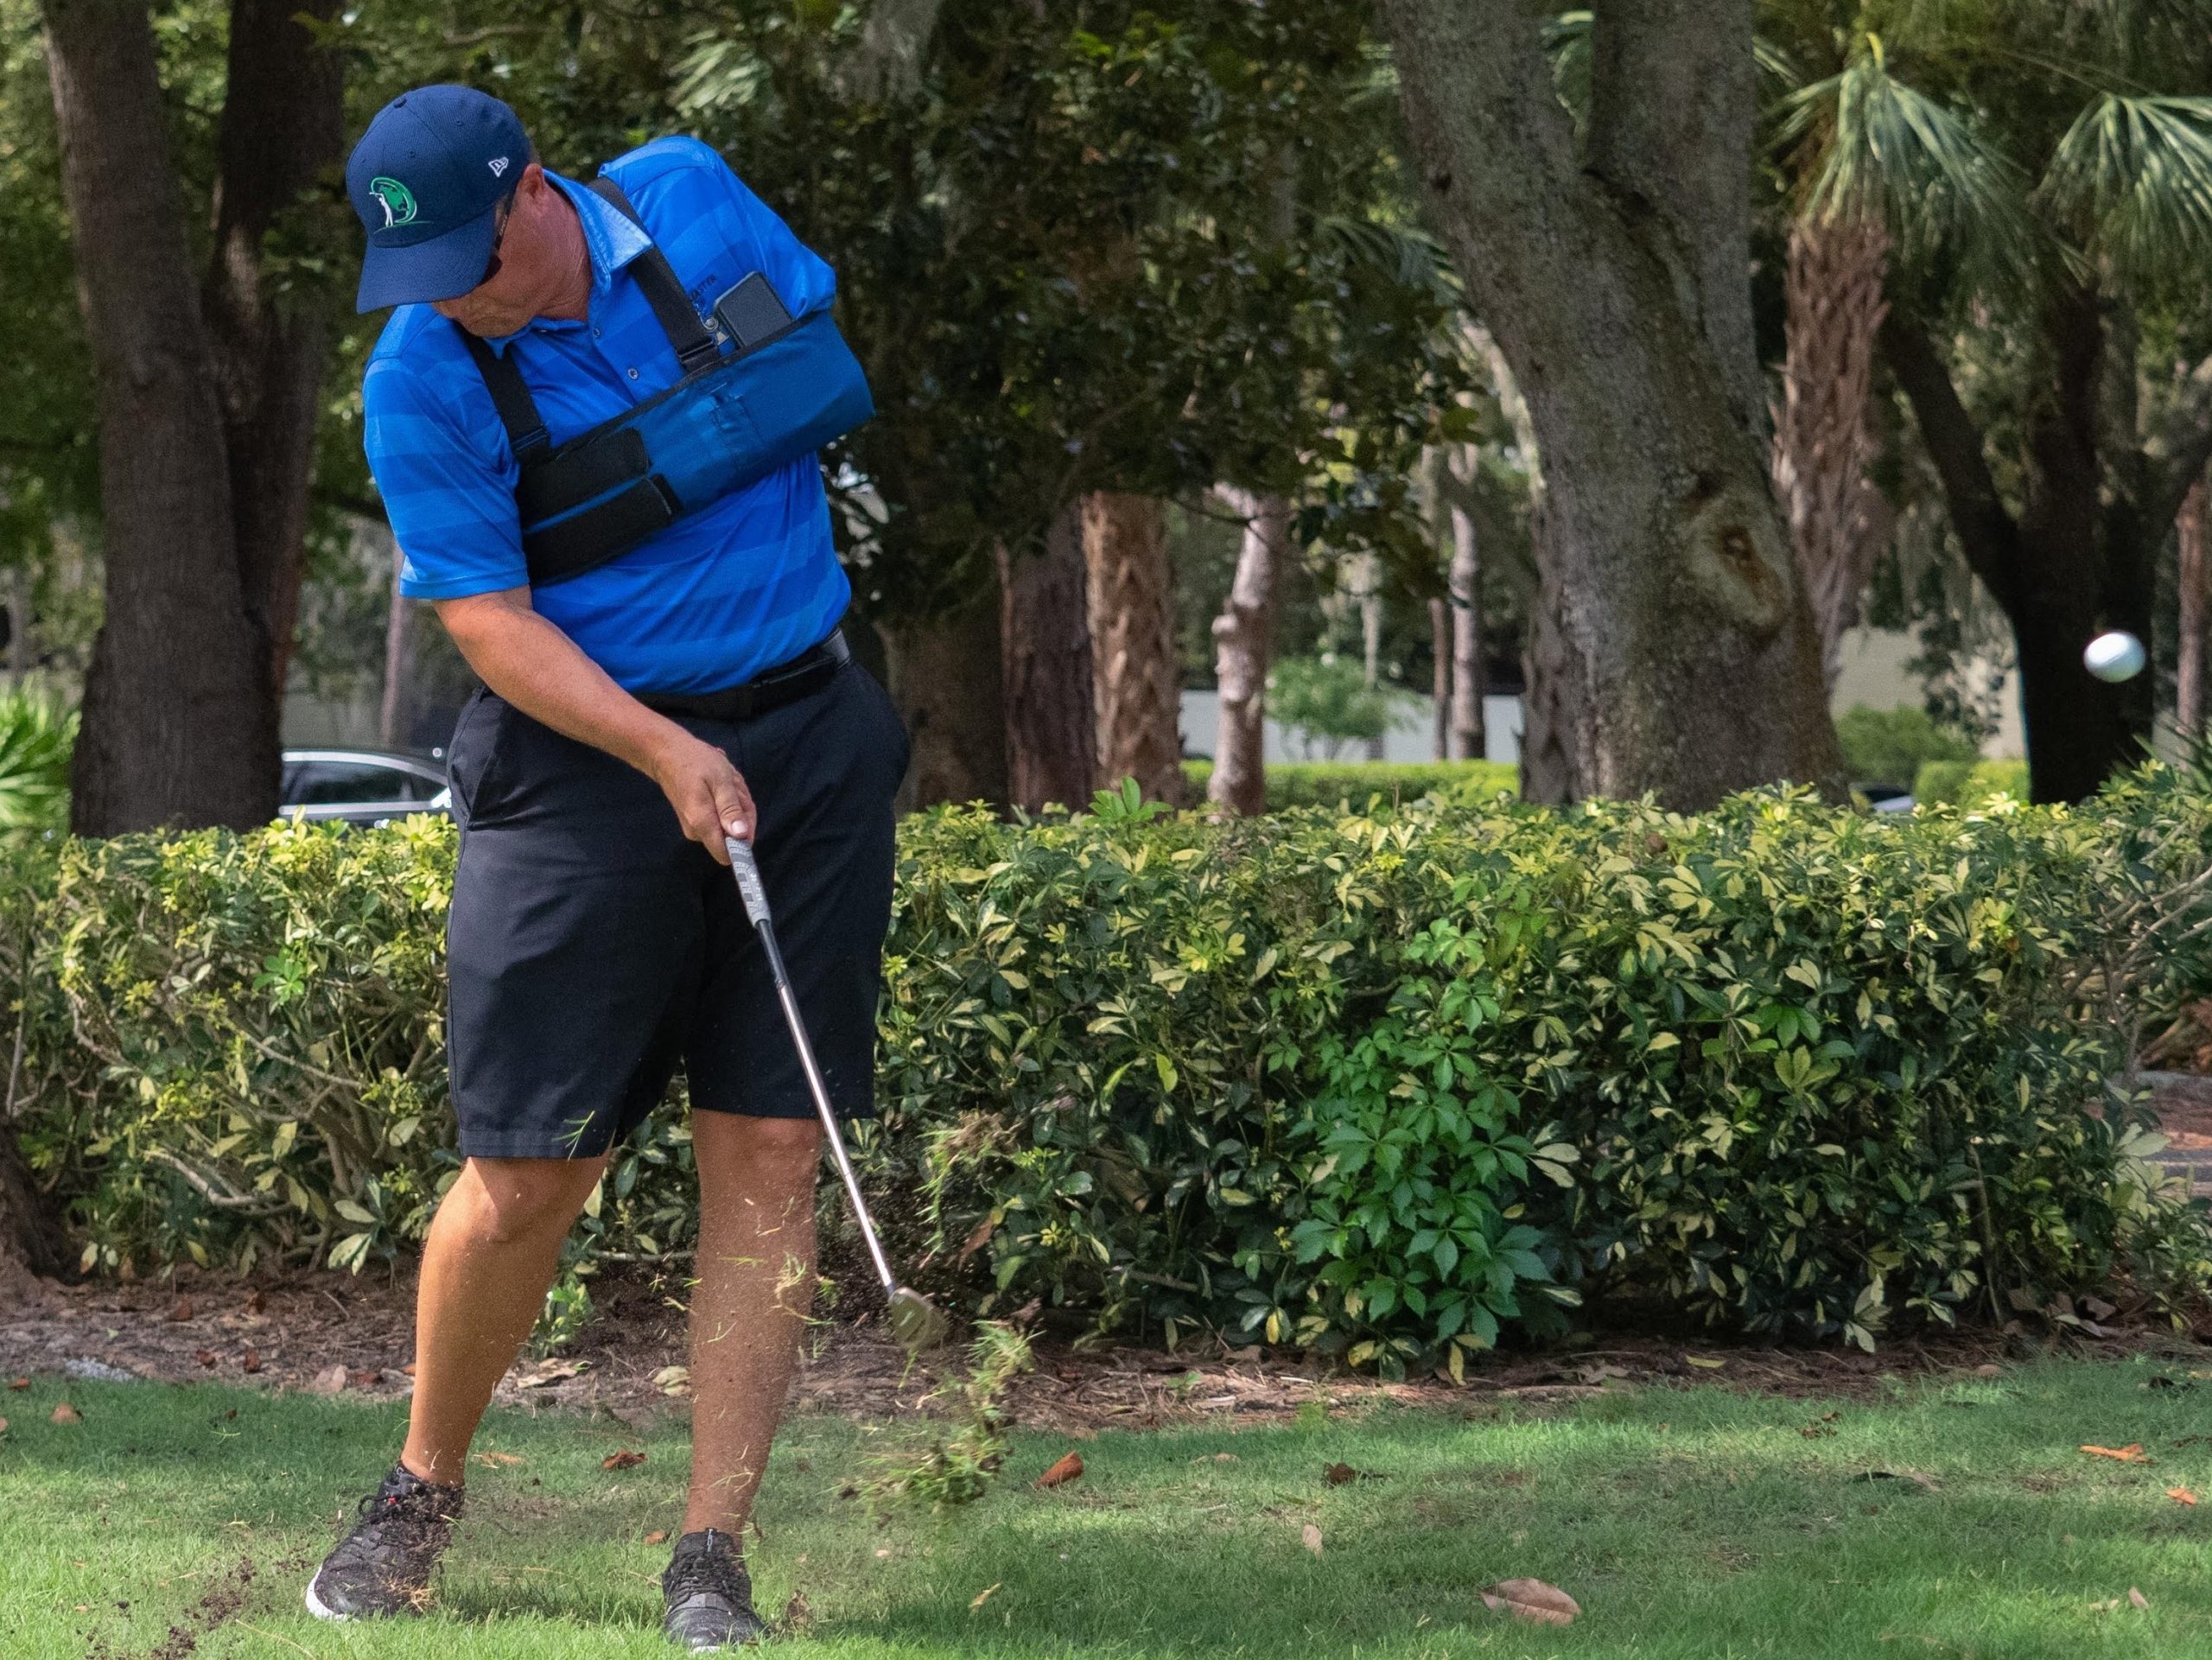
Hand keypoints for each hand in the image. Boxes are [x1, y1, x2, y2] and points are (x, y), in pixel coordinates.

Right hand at [647, 725, 755, 861]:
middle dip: (742, 812)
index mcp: (702, 823)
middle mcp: (697, 831)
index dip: (743, 839)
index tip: (743, 813)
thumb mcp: (721, 780)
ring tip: (725, 783)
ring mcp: (696, 827)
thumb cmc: (695, 762)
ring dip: (735, 804)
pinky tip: (720, 786)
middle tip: (733, 787)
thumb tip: (741, 836)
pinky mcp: (696, 821)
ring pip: (729, 825)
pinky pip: (721, 818)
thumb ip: (730, 809)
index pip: (727, 854)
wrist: (667, 754)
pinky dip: (727, 802)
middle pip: (733, 836)